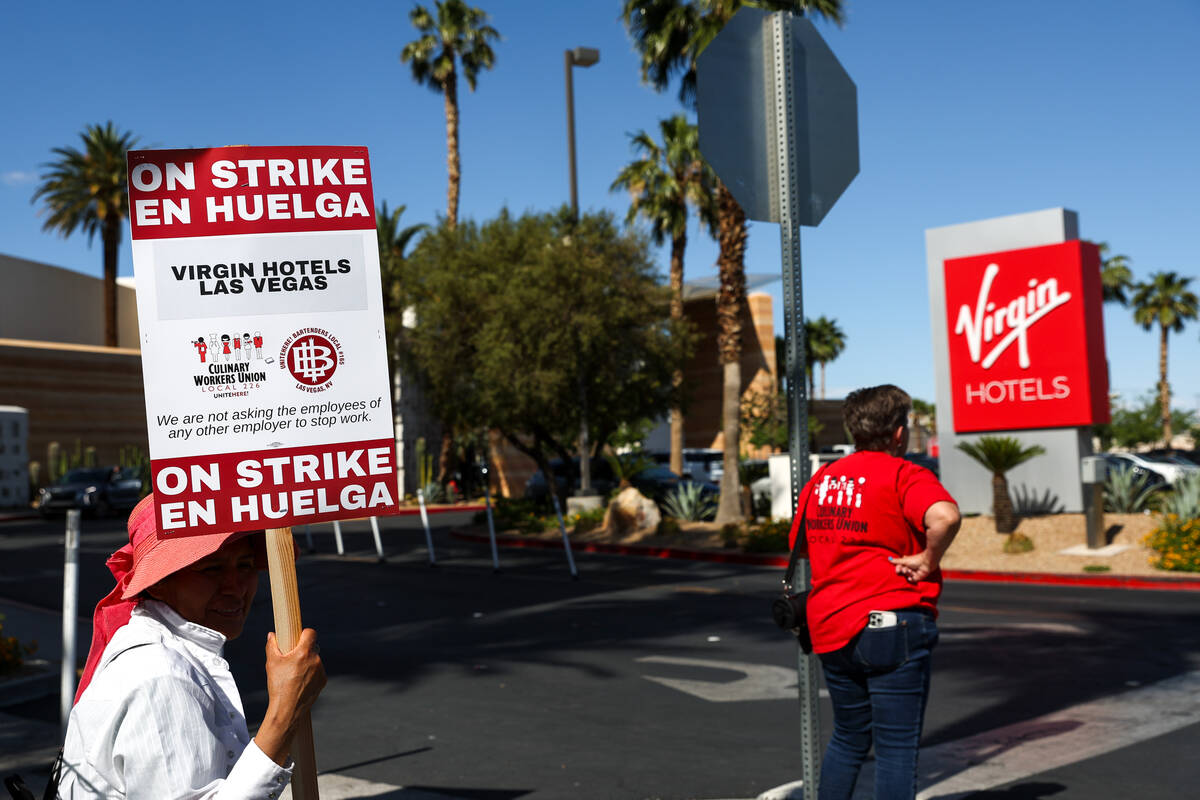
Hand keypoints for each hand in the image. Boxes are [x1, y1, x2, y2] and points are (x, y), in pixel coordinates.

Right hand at [255, 628, 326, 764]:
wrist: (287, 709)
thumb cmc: (278, 685)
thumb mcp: (271, 663)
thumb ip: (272, 646)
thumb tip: (272, 635)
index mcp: (303, 653)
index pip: (311, 633)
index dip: (304, 633)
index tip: (298, 638)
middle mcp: (315, 660)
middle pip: (312, 648)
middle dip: (303, 651)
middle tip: (292, 659)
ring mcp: (321, 671)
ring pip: (315, 660)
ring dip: (307, 663)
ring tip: (294, 674)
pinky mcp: (323, 681)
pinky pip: (318, 672)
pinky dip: (311, 674)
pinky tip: (300, 682)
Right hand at [889, 550, 936, 583]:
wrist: (926, 563)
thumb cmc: (916, 560)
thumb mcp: (904, 560)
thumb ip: (896, 561)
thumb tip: (889, 559)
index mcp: (906, 563)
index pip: (899, 567)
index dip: (898, 568)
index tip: (898, 569)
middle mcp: (909, 568)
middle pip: (902, 571)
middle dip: (903, 570)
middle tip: (904, 569)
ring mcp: (913, 573)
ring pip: (906, 575)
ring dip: (907, 573)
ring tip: (910, 570)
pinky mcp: (917, 577)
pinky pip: (911, 580)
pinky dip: (911, 578)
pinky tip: (912, 575)